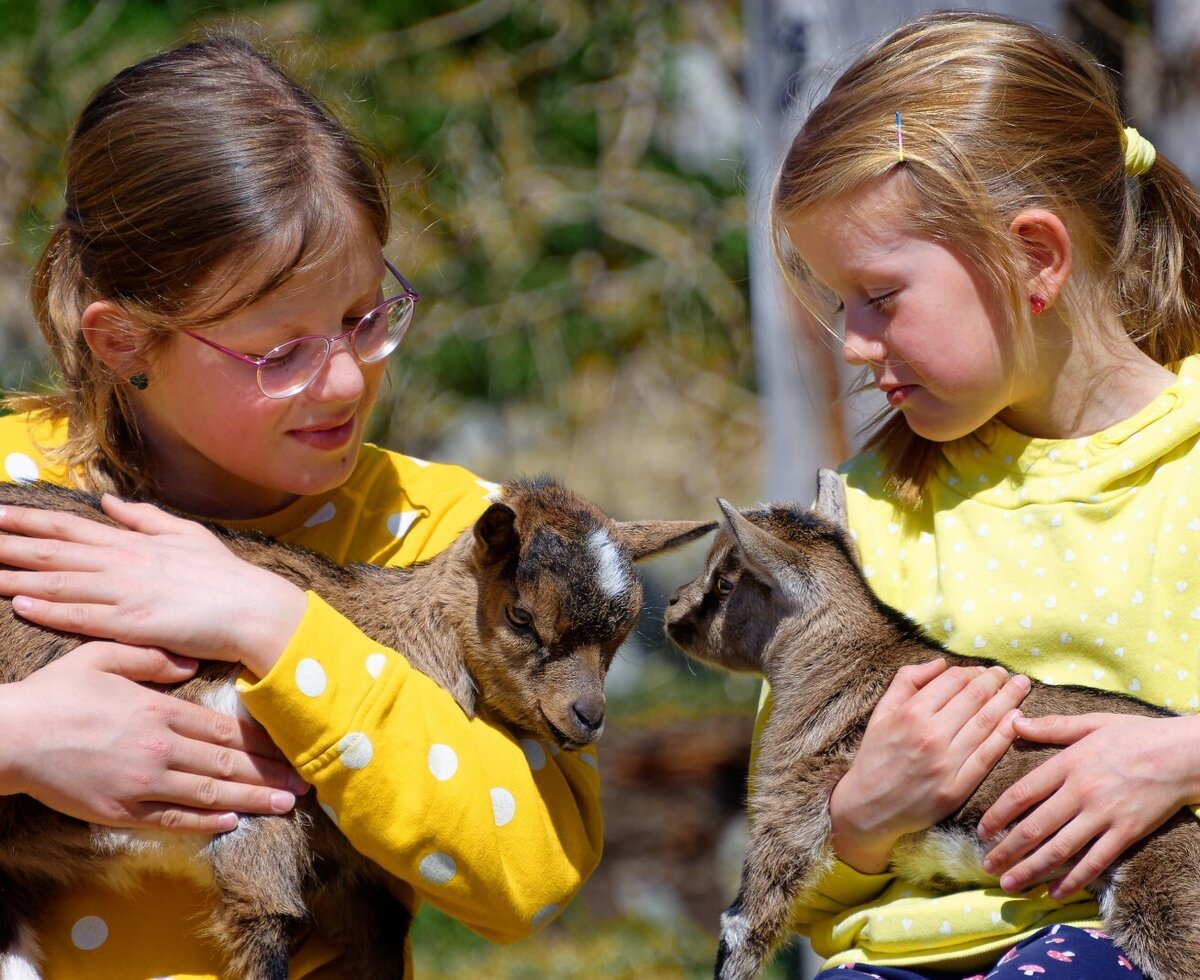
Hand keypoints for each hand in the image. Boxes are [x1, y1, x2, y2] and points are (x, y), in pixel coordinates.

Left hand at [0, 495, 306, 676]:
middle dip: (11, 543)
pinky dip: (50, 610)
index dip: (30, 519)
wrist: (253, 608)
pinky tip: (21, 604)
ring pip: (60, 582)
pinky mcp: (132, 625)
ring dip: (18, 576)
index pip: (70, 527)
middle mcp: (122, 564)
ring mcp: (125, 594)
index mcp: (133, 543)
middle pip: (54, 551)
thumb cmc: (224, 576)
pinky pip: (83, 617)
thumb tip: (108, 502)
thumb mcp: (186, 535)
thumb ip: (144, 518)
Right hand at [0, 641, 307, 831]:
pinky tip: (232, 821)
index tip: (291, 744)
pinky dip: (206, 820)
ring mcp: (141, 783)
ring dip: (252, 798)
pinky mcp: (120, 811)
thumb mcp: (105, 657)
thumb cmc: (57, 694)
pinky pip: (172, 819)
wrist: (10, 737)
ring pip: (209, 792)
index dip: (262, 739)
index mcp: (159, 710)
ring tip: (286, 802)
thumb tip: (191, 662)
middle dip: (271, 772)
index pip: (224, 727)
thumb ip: (152, 657)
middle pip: (227, 762)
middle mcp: (159, 749)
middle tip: (306, 779)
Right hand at [829, 659, 1030, 873]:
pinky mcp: (956, 788)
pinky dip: (1004, 736)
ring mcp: (945, 763)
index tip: (982, 670)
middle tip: (1008, 673)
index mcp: (910, 713)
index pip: (952, 681)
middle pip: (974, 698)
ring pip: (985, 723)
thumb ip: (906, 682)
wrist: (868, 807)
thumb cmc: (875, 756)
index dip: (972, 671)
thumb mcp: (881, 712)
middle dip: (996, 681)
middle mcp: (930, 735)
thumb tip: (939, 663)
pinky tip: (1017, 721)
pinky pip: (986, 757)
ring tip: (1022, 687)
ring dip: (1008, 701)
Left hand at [977, 711, 1199, 897]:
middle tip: (986, 867)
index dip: (999, 815)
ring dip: (1030, 869)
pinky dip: (1073, 879)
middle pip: (1035, 827)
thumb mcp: (1091, 722)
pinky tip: (1054, 892)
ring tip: (1009, 884)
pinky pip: (1095, 861)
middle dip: (1007, 850)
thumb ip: (1050, 727)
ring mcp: (1103, 816)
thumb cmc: (1136, 735)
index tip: (981, 831)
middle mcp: (1080, 793)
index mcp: (1067, 764)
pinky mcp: (1126, 834)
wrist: (1184, 754)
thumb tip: (1013, 721)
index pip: (1022, 794)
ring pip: (1059, 849)